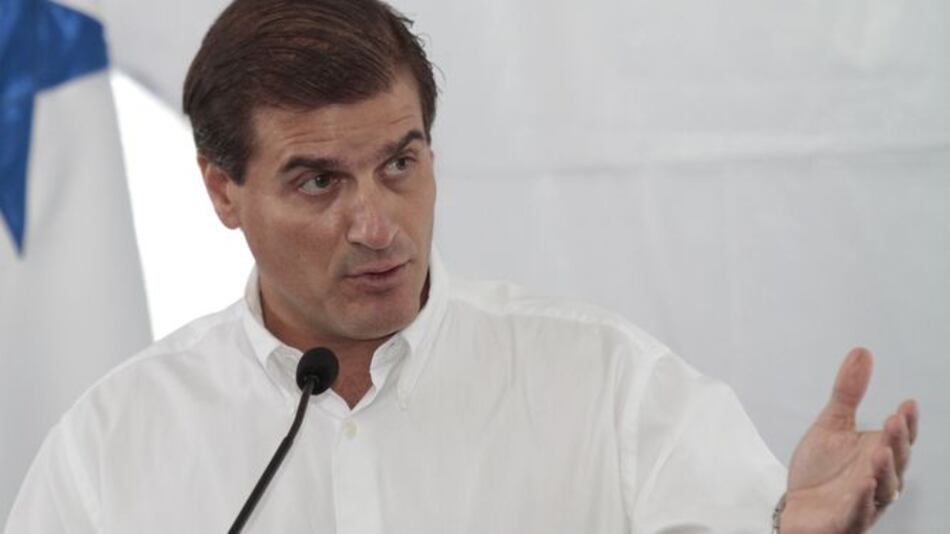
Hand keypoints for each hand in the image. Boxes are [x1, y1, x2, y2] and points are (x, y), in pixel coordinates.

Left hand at [780, 348, 917, 533]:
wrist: (798, 507)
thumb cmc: (820, 469)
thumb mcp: (831, 423)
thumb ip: (848, 392)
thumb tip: (862, 352)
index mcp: (878, 453)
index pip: (899, 437)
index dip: (906, 423)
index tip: (907, 404)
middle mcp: (879, 478)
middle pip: (895, 460)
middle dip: (896, 441)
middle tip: (893, 421)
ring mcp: (866, 501)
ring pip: (883, 488)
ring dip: (884, 470)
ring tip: (880, 452)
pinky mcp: (848, 520)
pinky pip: (859, 513)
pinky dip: (863, 501)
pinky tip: (864, 487)